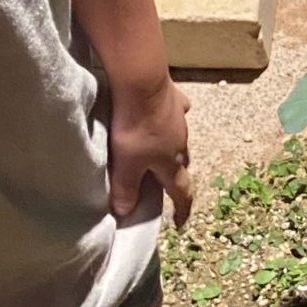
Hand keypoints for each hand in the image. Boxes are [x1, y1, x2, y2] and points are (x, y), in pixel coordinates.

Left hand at [109, 77, 192, 226]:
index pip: (181, 192)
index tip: (181, 222)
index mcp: (171, 163)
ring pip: (179, 140)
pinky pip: (177, 112)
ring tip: (157, 149)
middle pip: (182, 165)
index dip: (182, 209)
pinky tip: (163, 113)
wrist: (143, 84)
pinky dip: (171, 118)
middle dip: (175, 175)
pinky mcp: (175, 99)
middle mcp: (181, 144)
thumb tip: (124, 212)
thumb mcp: (126, 164)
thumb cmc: (135, 128)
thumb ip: (125, 188)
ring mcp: (180, 120)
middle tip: (161, 181)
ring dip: (171, 148)